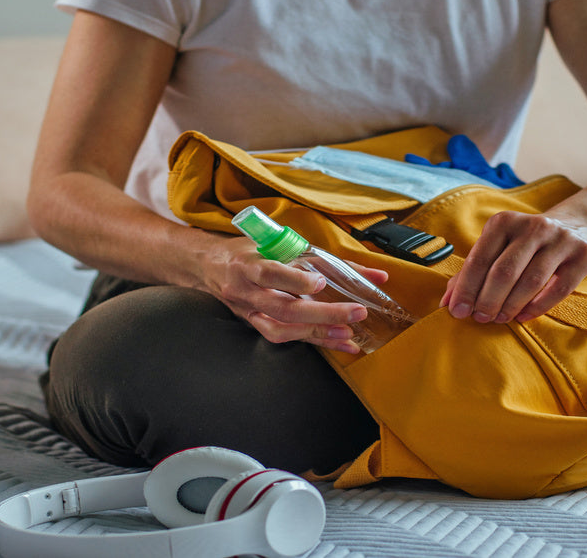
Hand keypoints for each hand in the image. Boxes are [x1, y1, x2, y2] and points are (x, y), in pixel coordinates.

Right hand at [205, 237, 388, 352]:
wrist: (209, 265)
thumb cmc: (250, 250)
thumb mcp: (280, 244)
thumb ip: (326, 259)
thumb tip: (376, 275)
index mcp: (249, 263)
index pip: (270, 273)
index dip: (294, 280)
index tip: (319, 283)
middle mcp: (246, 290)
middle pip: (283, 308)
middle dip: (322, 313)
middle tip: (355, 313)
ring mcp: (248, 311)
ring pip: (280, 329)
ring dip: (317, 334)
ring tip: (348, 334)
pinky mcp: (253, 324)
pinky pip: (282, 337)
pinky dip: (312, 341)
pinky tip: (337, 342)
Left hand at [442, 211, 586, 323]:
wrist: (578, 226)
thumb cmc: (526, 243)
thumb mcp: (499, 246)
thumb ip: (472, 271)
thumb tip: (447, 302)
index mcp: (505, 222)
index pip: (480, 258)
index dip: (466, 288)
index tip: (457, 311)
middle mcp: (533, 227)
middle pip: (504, 271)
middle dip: (488, 300)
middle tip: (480, 318)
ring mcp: (561, 240)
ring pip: (531, 281)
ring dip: (511, 305)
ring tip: (500, 319)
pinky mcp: (583, 256)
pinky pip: (558, 289)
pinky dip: (537, 307)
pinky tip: (523, 316)